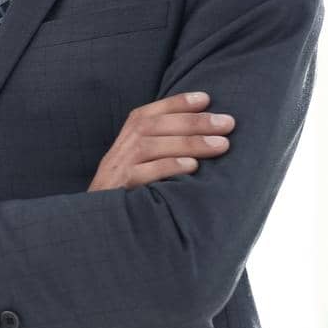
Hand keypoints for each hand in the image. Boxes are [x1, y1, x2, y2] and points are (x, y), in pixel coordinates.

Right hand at [88, 91, 235, 191]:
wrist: (100, 228)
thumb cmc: (131, 196)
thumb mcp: (140, 169)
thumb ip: (162, 151)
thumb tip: (208, 137)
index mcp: (125, 142)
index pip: (147, 114)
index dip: (175, 103)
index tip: (206, 99)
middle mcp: (119, 152)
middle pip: (152, 126)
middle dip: (192, 122)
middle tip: (227, 123)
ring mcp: (117, 170)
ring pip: (149, 146)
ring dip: (188, 142)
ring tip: (221, 145)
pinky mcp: (118, 190)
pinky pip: (142, 174)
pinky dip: (168, 166)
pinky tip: (192, 166)